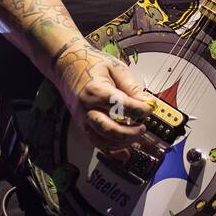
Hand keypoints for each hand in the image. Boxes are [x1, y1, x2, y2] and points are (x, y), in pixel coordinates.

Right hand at [51, 39, 153, 159]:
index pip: (120, 105)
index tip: (150, 108)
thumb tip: (146, 101)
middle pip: (110, 129)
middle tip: (143, 126)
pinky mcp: (83, 125)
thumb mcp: (115, 67)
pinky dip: (112, 150)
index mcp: (95, 90)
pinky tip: (125, 151)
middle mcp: (87, 107)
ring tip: (137, 134)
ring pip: (103, 140)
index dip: (139, 109)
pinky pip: (97, 143)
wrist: (66, 65)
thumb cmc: (90, 64)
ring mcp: (83, 119)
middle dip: (131, 132)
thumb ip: (131, 86)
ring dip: (123, 142)